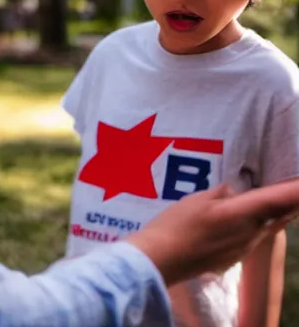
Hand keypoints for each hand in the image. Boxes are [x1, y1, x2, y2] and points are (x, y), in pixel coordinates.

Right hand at [126, 181, 298, 285]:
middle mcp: (250, 234)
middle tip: (288, 186)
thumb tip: (235, 191)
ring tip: (270, 198)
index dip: (296, 191)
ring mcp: (243, 249)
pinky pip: (253, 237)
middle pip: (278, 214)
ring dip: (272, 212)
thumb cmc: (175, 225)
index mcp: (241, 214)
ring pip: (266, 226)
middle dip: (287, 201)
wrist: (160, 260)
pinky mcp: (233, 258)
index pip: (278, 199)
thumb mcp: (196, 199)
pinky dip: (255, 225)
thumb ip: (221, 193)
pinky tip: (241, 219)